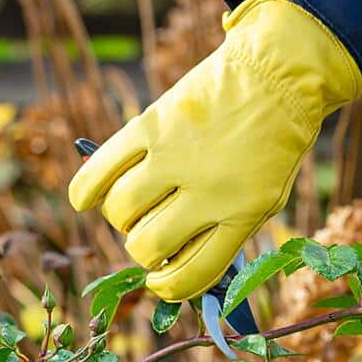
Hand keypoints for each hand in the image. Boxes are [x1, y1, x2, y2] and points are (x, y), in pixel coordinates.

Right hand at [68, 0, 361, 300]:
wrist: (277, 74)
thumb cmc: (272, 143)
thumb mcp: (265, 197)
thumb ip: (225, 233)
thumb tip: (172, 267)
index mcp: (243, 213)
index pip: (193, 274)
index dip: (168, 288)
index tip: (158, 283)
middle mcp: (208, 190)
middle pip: (148, 246)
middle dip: (143, 250)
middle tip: (151, 234)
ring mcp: (176, 156)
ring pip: (121, 211)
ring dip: (121, 218)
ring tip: (133, 206)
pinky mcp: (150, 126)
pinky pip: (100, 171)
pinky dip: (85, 190)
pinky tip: (85, 199)